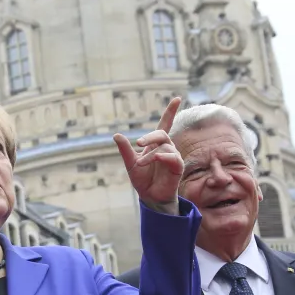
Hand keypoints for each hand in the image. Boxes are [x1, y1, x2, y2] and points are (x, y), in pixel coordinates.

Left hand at [113, 97, 183, 214]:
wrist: (149, 196)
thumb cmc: (142, 179)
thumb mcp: (130, 163)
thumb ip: (125, 149)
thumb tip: (116, 135)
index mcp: (155, 145)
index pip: (165, 124)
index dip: (170, 112)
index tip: (177, 99)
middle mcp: (166, 148)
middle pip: (161, 133)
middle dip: (149, 136)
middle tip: (138, 144)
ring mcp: (173, 156)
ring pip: (164, 146)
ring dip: (150, 154)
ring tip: (140, 164)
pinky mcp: (177, 167)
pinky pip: (172, 157)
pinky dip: (161, 157)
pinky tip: (153, 160)